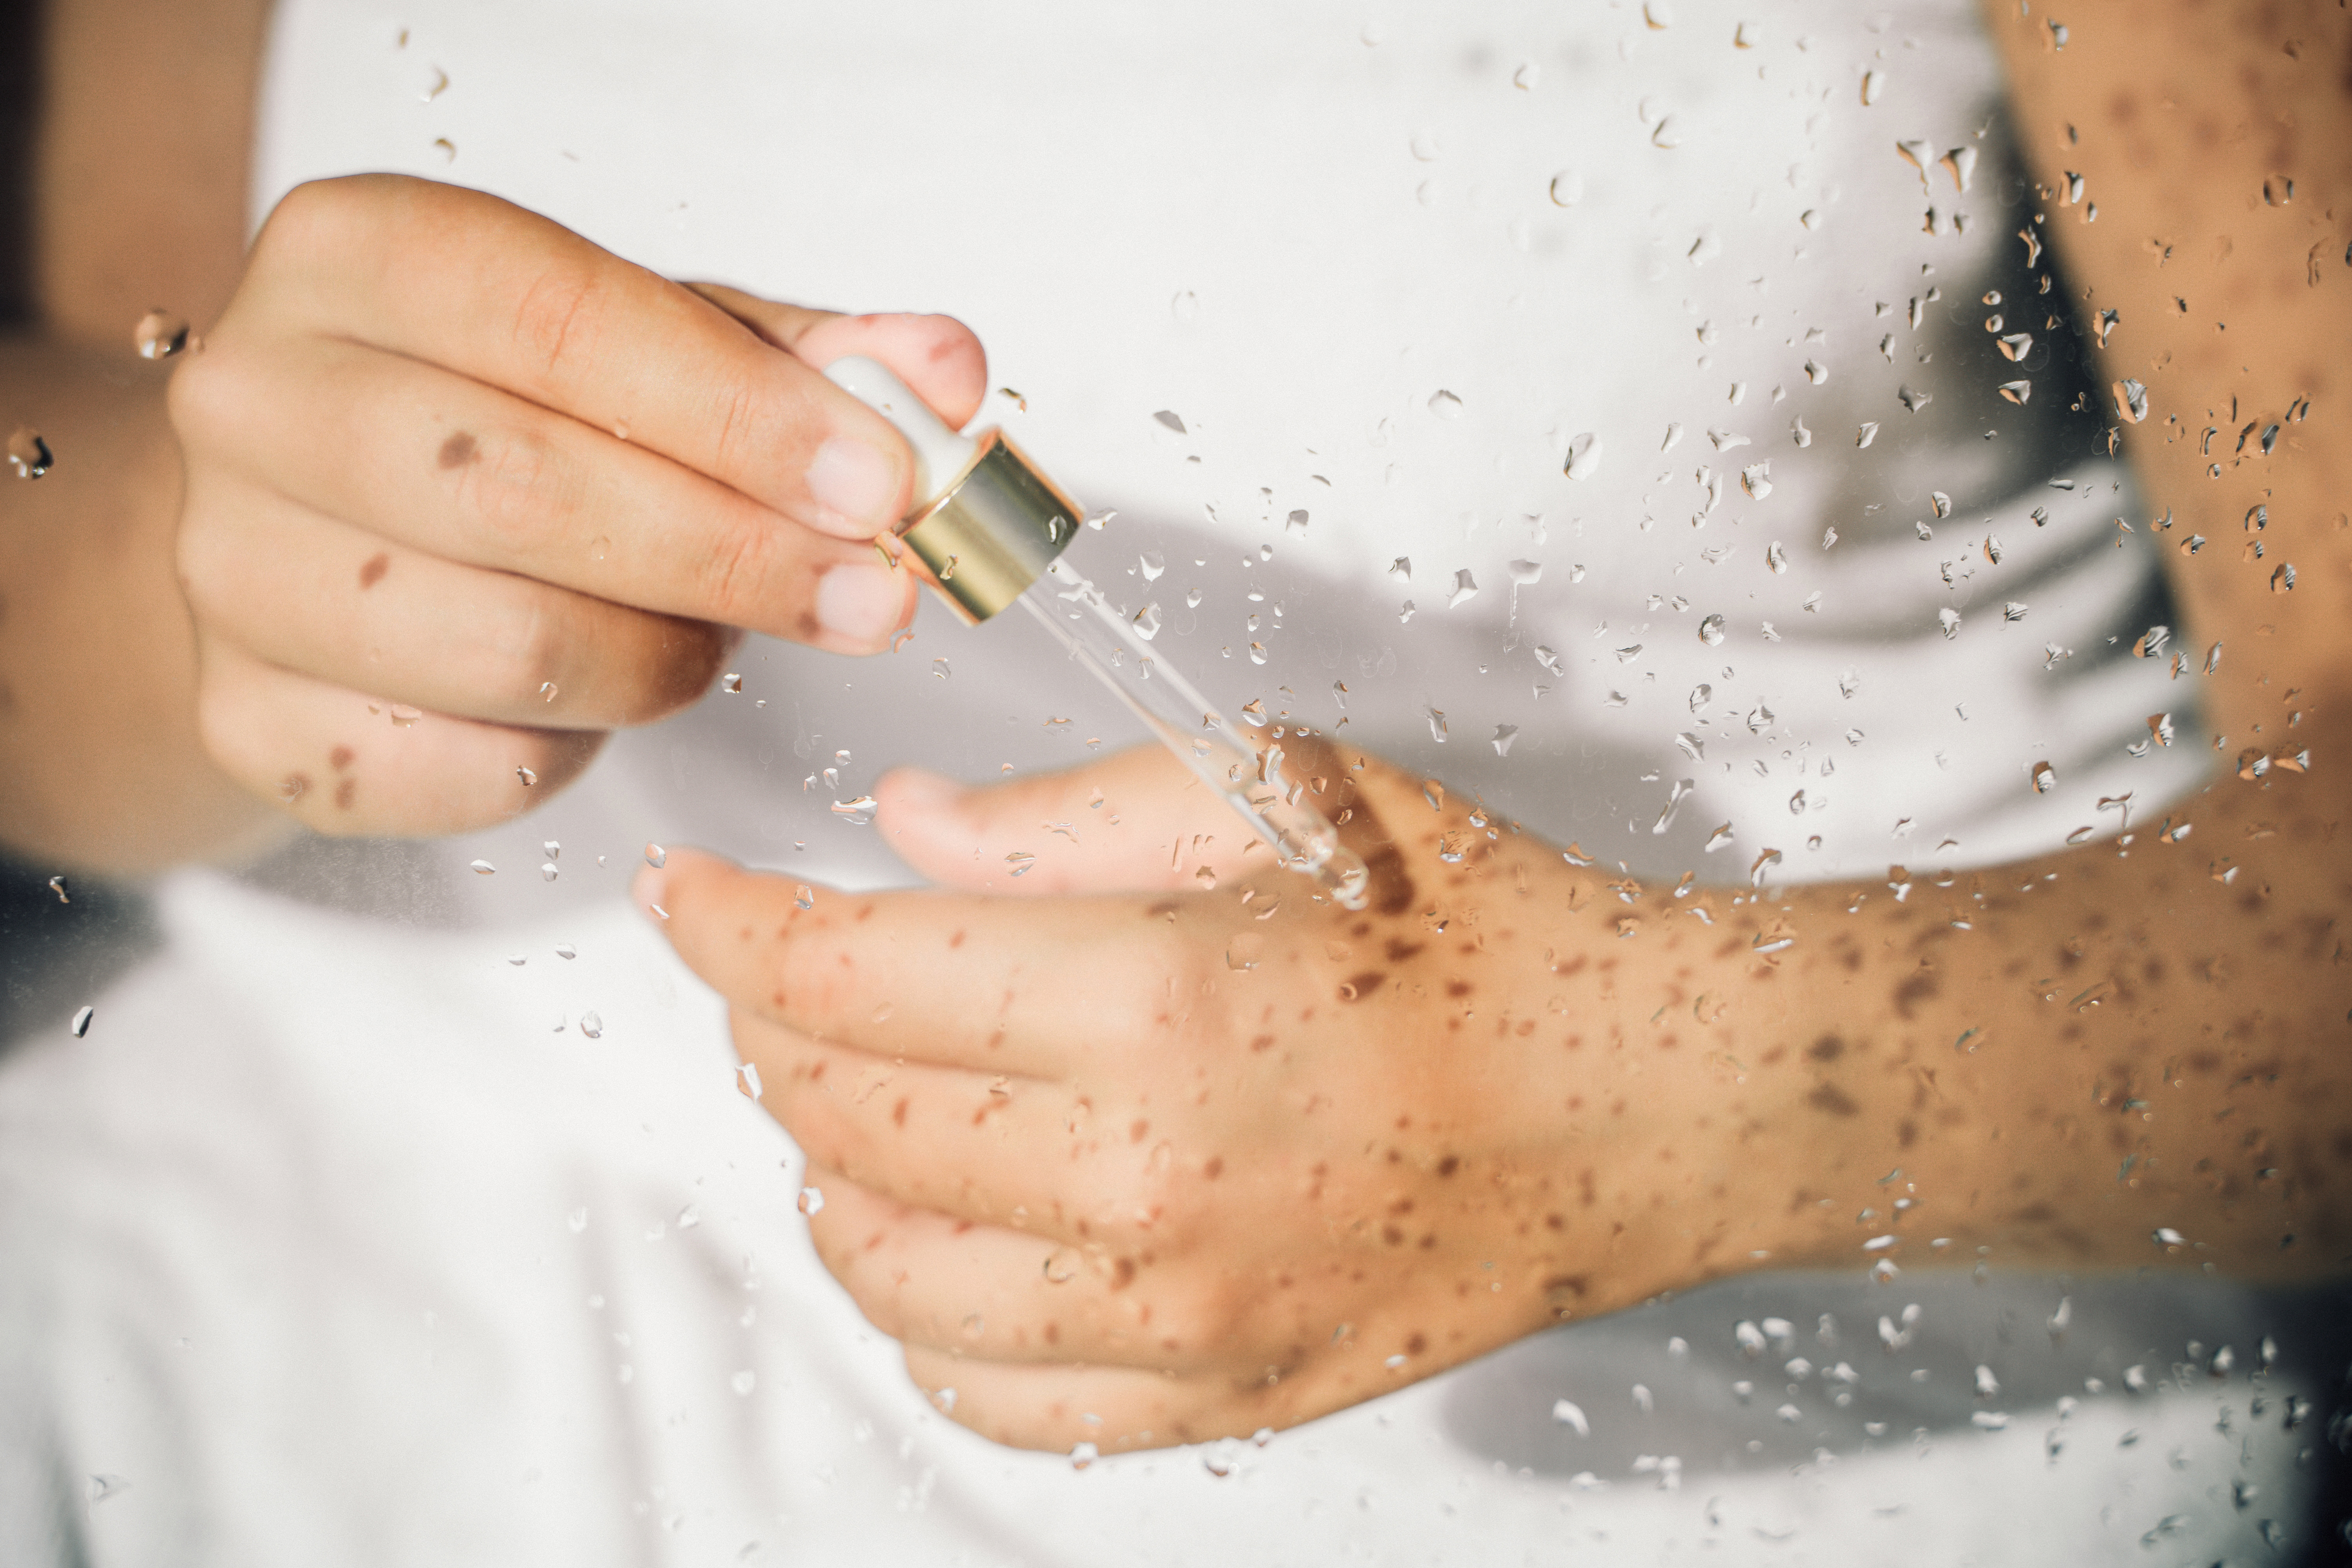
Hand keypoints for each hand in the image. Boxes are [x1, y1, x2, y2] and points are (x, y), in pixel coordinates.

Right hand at [166, 175, 984, 833]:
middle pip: (526, 488)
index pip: (565, 322)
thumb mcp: (654, 346)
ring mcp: (233, 568)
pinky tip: (594, 695)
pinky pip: (474, 768)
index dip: (745, 415)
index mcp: (358, 254)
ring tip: (710, 636)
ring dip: (663, 659)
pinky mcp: (250, 720)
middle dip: (738, 555)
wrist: (314, 527)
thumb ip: (800, 356)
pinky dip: (575, 747)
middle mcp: (260, 399)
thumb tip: (942, 370)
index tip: (883, 482)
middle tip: (872, 597)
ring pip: (511, 646)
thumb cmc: (501, 415)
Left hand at [642, 742, 1763, 1452]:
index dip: (732, 931)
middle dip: (776, 1031)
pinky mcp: (1217, 1397)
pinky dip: (921, 1318)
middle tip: (790, 971)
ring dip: (830, 1175)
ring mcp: (1178, 1319)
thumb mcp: (1283, 798)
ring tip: (860, 1100)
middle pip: (844, 1125)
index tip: (688, 902)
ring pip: (887, 1273)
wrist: (1645, 1100)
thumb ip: (1068, 817)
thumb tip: (906, 831)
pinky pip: (989, 1398)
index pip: (849, 979)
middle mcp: (1144, 1184)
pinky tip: (944, 1238)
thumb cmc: (1482, 934)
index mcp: (1157, 1006)